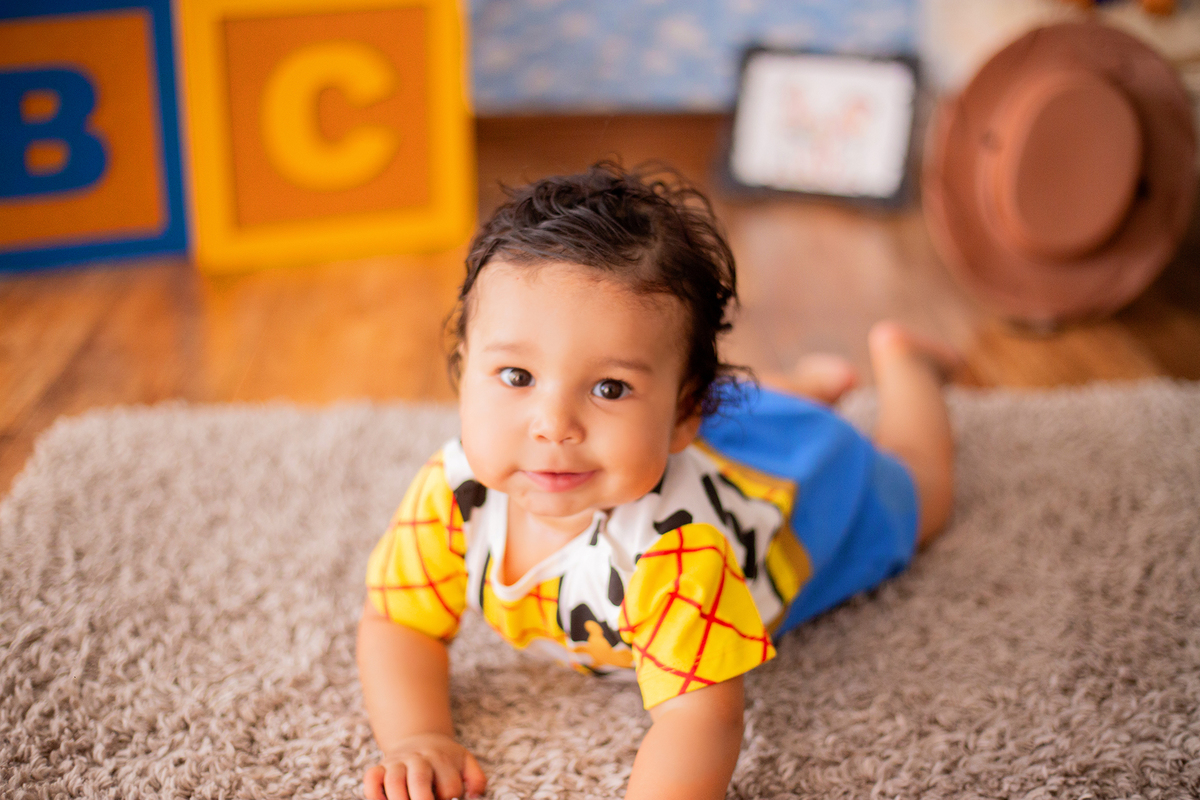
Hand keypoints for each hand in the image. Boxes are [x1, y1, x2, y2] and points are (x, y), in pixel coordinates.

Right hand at [363, 733, 486, 799]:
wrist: (419, 739)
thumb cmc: (445, 760)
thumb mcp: (465, 763)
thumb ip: (476, 780)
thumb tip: (475, 797)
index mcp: (442, 759)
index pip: (448, 786)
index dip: (449, 797)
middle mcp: (418, 759)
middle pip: (419, 779)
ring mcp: (396, 763)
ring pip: (393, 781)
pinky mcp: (379, 768)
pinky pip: (371, 778)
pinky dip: (373, 793)